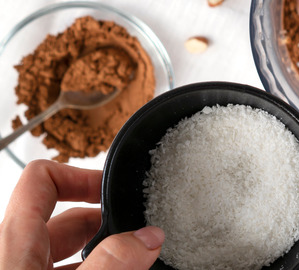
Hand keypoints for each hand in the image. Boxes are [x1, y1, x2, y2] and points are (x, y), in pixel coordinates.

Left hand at [0, 159, 163, 269]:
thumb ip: (109, 262)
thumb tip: (148, 237)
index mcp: (13, 240)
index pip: (41, 178)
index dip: (80, 175)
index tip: (113, 189)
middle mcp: (15, 254)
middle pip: (64, 217)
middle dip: (107, 222)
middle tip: (139, 233)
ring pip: (71, 251)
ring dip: (105, 250)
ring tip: (136, 260)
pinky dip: (98, 269)